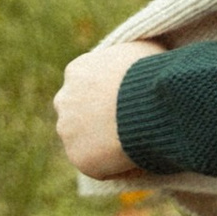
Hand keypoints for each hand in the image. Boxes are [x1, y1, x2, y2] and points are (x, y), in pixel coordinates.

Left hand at [55, 39, 162, 176]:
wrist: (151, 103)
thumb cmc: (152, 72)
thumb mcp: (143, 49)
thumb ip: (130, 57)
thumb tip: (141, 60)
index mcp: (77, 71)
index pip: (85, 85)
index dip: (107, 94)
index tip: (127, 100)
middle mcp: (64, 100)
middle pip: (77, 113)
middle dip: (97, 119)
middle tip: (128, 124)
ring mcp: (68, 131)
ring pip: (83, 141)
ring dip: (102, 144)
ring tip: (134, 144)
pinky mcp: (80, 158)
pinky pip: (97, 165)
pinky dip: (113, 166)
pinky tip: (136, 159)